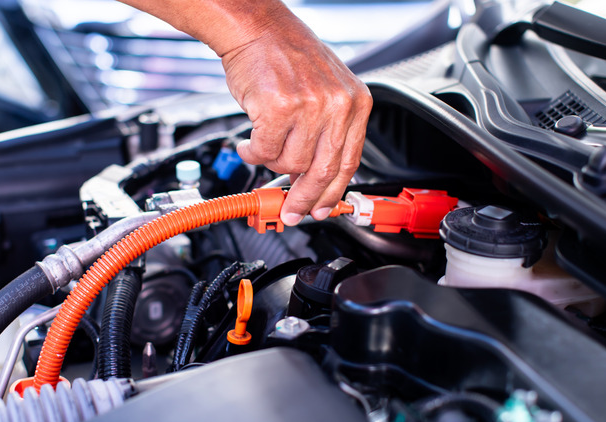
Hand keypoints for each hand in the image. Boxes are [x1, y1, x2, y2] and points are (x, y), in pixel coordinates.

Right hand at [222, 15, 371, 225]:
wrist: (257, 27)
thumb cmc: (287, 56)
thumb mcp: (327, 90)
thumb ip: (328, 132)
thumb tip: (315, 178)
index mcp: (356, 102)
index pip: (350, 162)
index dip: (333, 193)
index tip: (323, 209)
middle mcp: (338, 104)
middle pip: (324, 171)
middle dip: (304, 197)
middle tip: (291, 210)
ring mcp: (310, 106)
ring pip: (291, 163)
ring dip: (271, 162)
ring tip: (262, 148)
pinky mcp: (279, 108)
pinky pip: (265, 150)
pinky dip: (253, 152)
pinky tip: (249, 143)